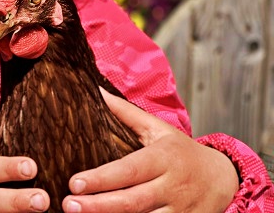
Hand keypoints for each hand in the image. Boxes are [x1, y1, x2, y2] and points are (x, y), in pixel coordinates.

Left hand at [62, 89, 238, 212]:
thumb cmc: (181, 151)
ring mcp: (179, 211)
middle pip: (132, 201)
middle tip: (68, 205)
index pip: (128, 170)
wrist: (223, 179)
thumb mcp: (157, 128)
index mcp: (163, 159)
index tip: (74, 183)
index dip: (101, 179)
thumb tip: (96, 91)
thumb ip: (126, 113)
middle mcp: (172, 187)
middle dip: (98, 205)